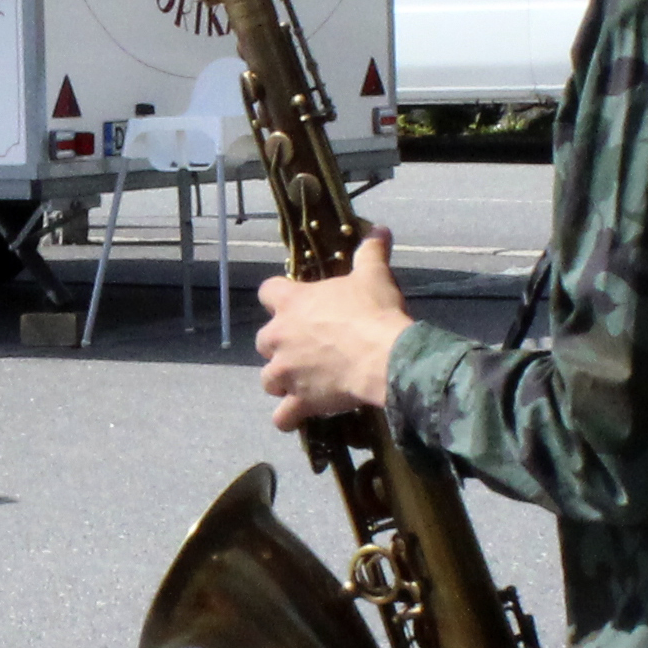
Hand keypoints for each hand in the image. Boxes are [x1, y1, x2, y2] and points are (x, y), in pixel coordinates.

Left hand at [255, 230, 408, 428]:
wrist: (384, 356)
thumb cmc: (374, 311)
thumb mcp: (374, 276)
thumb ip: (370, 253)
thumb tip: (379, 229)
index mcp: (292, 303)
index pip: (267, 291)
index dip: (279, 296)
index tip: (294, 302)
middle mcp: (279, 336)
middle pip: (263, 341)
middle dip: (280, 346)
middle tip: (307, 348)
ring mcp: (285, 371)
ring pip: (268, 379)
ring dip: (282, 380)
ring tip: (305, 382)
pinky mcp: (298, 399)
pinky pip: (282, 416)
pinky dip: (288, 417)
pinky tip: (298, 416)